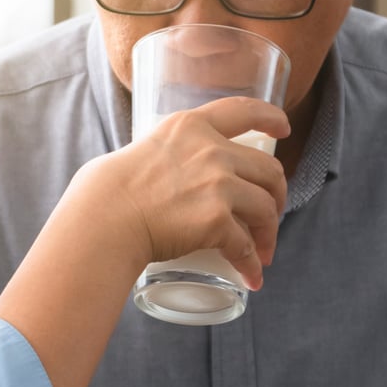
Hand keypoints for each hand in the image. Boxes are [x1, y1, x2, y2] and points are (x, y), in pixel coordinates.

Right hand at [73, 96, 289, 289]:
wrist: (105, 216)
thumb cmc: (109, 189)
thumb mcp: (144, 149)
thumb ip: (165, 153)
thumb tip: (164, 171)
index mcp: (192, 126)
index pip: (244, 110)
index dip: (271, 118)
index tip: (282, 129)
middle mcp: (212, 150)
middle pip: (268, 170)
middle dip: (278, 195)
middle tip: (270, 215)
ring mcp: (218, 184)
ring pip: (266, 208)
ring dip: (270, 233)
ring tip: (263, 252)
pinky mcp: (216, 220)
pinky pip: (246, 246)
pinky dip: (252, 264)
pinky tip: (252, 276)